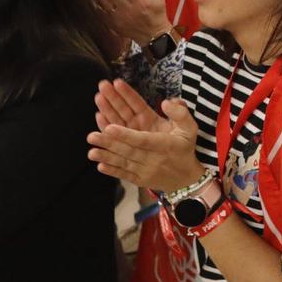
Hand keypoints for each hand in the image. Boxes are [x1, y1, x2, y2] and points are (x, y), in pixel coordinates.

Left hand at [89, 82, 203, 188]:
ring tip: (91, 146)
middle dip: (109, 140)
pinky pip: (124, 174)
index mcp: (164, 143)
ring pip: (123, 160)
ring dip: (106, 154)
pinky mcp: (140, 179)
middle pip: (128, 148)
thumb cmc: (185, 148)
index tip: (110, 128)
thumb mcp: (190, 128)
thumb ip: (181, 113)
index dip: (126, 134)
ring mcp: (145, 170)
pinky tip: (99, 164)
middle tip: (91, 135)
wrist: (186, 179)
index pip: (142, 138)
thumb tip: (166, 102)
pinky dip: (112, 170)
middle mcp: (153, 158)